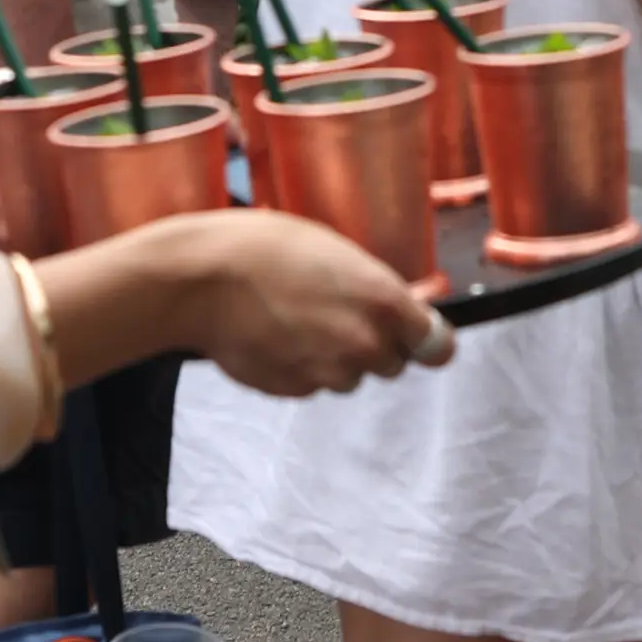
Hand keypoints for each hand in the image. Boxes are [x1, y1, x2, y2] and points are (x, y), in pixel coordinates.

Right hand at [159, 211, 446, 394]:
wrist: (205, 281)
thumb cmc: (272, 250)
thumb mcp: (339, 253)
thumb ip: (381, 288)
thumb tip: (419, 306)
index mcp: (383, 301)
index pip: (435, 345)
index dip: (427, 341)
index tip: (422, 339)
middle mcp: (363, 344)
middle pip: (391, 364)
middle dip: (375, 346)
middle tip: (340, 314)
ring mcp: (327, 373)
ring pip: (349, 377)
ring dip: (336, 358)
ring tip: (299, 321)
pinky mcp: (294, 390)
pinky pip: (312, 384)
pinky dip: (302, 368)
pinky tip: (278, 337)